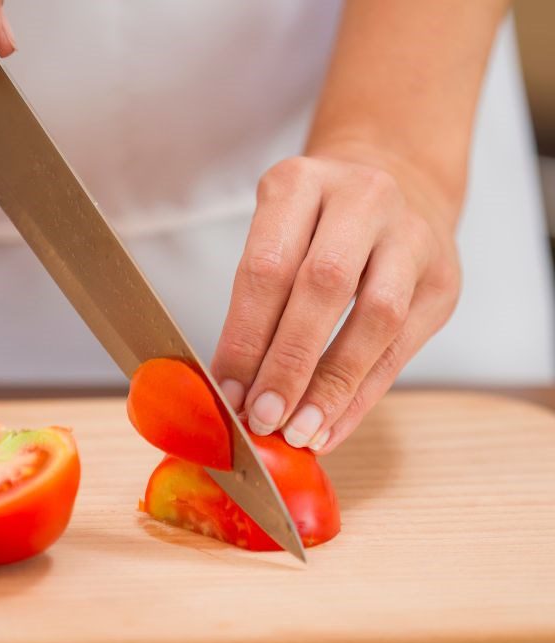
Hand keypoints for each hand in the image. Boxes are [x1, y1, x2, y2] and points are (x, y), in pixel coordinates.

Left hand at [211, 146, 460, 452]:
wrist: (396, 184)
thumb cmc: (316, 225)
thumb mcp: (275, 235)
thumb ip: (255, 302)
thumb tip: (236, 390)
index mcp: (299, 183)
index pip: (266, 267)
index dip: (245, 337)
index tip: (228, 392)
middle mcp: (361, 198)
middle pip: (324, 286)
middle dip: (288, 364)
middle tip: (262, 417)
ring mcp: (411, 235)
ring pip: (376, 316)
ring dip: (332, 385)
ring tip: (298, 431)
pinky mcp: (443, 278)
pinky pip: (401, 347)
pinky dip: (361, 395)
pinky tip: (331, 427)